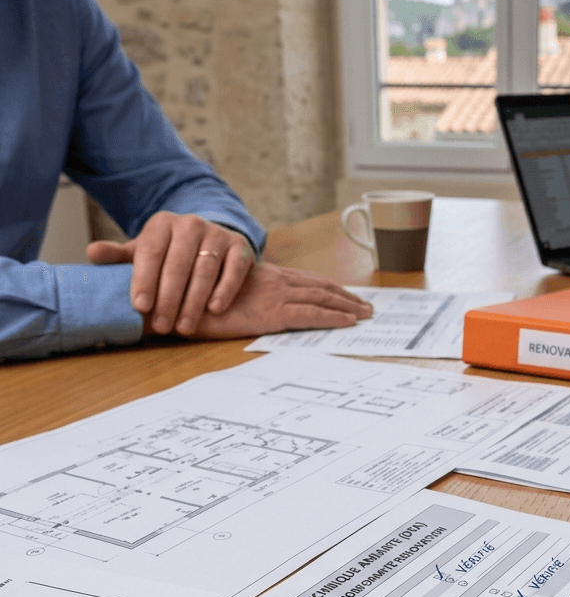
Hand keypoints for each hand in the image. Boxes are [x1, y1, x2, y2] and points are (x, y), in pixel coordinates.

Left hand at [87, 211, 255, 335]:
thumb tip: (92, 254)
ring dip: (194, 301)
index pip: (151, 252)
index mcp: (162, 223)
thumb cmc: (173, 254)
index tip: (140, 307)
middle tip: (162, 326)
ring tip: (185, 326)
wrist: (215, 243)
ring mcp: (218, 234)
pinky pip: (233, 270)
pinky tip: (214, 309)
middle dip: (168, 298)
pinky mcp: (241, 247)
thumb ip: (121, 256)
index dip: (144, 280)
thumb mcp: (146, 253)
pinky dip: (224, 290)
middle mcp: (191, 224)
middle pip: (178, 264)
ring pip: (205, 269)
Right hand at [176, 262, 371, 338]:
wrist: (175, 298)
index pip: (306, 279)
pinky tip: (349, 321)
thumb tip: (252, 304)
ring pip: (321, 298)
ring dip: (347, 306)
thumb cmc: (193, 298)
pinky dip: (333, 317)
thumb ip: (242, 295)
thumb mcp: (223, 293)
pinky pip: (310, 314)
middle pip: (320, 286)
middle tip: (367, 306)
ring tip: (366, 313)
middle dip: (346, 296)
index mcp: (265, 275)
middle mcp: (274, 281)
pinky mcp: (270, 313)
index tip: (348, 295)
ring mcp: (274, 295)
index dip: (330, 287)